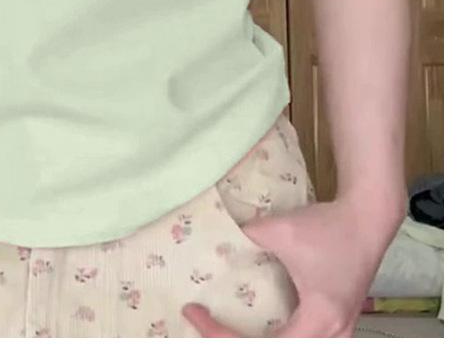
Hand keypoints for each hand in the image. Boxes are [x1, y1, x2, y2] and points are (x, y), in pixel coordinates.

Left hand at [182, 195, 402, 336]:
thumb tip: (219, 240)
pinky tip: (259, 323)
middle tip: (207, 327)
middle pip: (279, 355)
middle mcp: (331, 335)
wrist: (367, 217)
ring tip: (227, 328)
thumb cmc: (328, 227)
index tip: (195, 311)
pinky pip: (304, 340)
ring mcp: (338, 331)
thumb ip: (248, 237)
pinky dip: (278, 336)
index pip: (262, 348)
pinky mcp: (337, 320)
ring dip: (260, 342)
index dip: (221, 334)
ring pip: (294, 349)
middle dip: (237, 345)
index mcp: (317, 321)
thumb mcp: (281, 231)